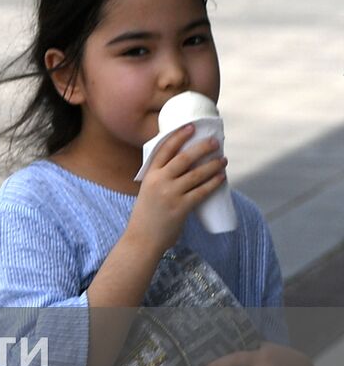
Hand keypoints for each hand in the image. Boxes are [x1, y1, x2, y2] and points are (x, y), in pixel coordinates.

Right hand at [124, 125, 226, 255]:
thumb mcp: (148, 191)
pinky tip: (222, 177)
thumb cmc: (147, 214)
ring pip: (196, 174)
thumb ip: (162, 179)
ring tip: (223, 159)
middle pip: (184, 158)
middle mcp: (159, 182)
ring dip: (213, 165)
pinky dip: (214, 183)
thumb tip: (186, 168)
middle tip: (215, 142)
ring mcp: (170, 194)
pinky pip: (202, 192)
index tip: (191, 127)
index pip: (164, 149)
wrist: (142, 238)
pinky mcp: (181, 208)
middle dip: (202, 148)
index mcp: (150, 175)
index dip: (178, 136)